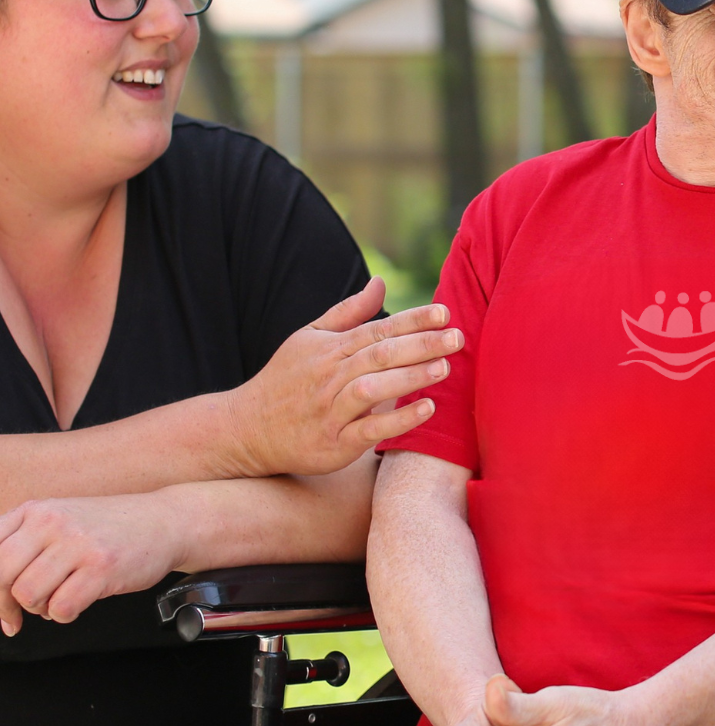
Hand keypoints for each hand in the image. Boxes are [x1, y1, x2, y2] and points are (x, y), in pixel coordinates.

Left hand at [0, 492, 182, 635]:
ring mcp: (79, 543)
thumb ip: (23, 543)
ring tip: (60, 597)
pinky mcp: (102, 568)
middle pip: (1, 576)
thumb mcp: (61, 520)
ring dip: (40, 608)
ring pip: (28, 595)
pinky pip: (61, 608)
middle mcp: (54, 522)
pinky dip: (65, 613)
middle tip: (19, 614)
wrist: (167, 521)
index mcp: (37, 511)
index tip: (0, 603)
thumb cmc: (111, 527)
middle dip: (6, 605)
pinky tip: (78, 601)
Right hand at [224, 278, 462, 476]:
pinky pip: (369, 429)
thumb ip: (349, 312)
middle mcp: (331, 376)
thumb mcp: (310, 337)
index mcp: (330, 348)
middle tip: (457, 338)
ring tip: (445, 367)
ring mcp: (331, 410)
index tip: (444, 312)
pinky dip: (398, 420)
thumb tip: (380, 283)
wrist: (245, 429)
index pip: (378, 329)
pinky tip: (427, 410)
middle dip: (422, 344)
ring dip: (411, 377)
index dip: (412, 320)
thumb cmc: (286, 380)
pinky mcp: (333, 442)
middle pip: (381, 355)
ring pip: (374, 388)